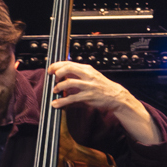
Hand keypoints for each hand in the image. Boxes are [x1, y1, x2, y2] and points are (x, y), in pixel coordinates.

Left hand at [46, 61, 160, 145]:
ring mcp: (88, 86)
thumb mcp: (91, 75)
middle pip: (68, 68)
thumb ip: (78, 74)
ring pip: (68, 83)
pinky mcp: (88, 97)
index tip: (50, 69)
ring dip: (58, 87)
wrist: (116, 96)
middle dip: (57, 73)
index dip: (57, 65)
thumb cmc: (102, 86)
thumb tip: (62, 74)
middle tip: (52, 78)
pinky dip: (61, 101)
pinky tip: (55, 104)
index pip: (69, 63)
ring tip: (55, 90)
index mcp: (87, 69)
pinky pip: (71, 98)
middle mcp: (87, 75)